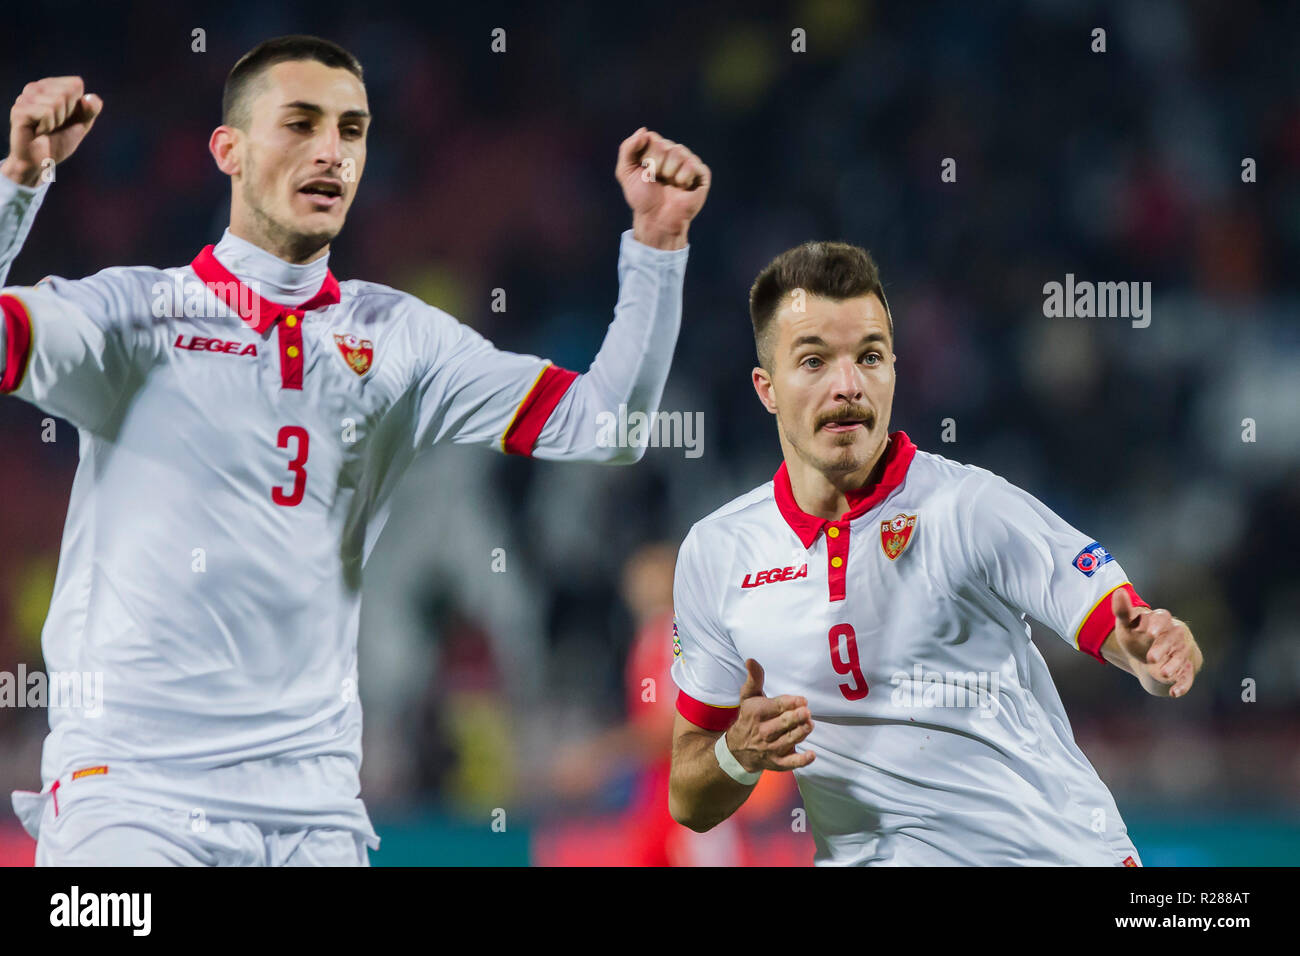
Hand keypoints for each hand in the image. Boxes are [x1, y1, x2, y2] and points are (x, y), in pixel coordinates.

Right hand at [2, 76, 102, 187]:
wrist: (41, 161)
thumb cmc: (59, 141)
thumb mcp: (81, 124)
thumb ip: (90, 110)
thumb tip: (94, 98)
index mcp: (50, 86)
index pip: (76, 84)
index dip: (77, 105)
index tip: (66, 117)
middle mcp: (35, 87)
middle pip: (67, 91)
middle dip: (67, 114)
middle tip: (55, 125)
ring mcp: (25, 97)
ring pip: (57, 101)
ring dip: (57, 122)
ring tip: (45, 128)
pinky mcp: (19, 109)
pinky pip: (47, 112)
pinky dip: (48, 126)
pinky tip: (37, 131)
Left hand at [616, 127, 709, 249]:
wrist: (656, 219)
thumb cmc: (642, 198)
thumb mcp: (625, 172)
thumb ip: (627, 149)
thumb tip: (643, 131)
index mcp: (657, 149)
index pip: (651, 138)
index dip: (645, 157)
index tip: (644, 172)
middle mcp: (674, 152)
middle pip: (664, 145)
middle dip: (656, 166)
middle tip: (658, 180)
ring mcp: (689, 162)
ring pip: (679, 152)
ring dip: (669, 173)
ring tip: (670, 185)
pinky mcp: (701, 173)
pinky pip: (693, 164)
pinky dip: (683, 178)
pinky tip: (682, 187)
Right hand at [724, 658, 814, 771]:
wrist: (738, 750)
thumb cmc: (749, 717)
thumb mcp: (749, 696)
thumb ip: (754, 678)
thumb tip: (751, 660)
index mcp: (756, 713)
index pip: (776, 706)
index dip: (790, 703)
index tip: (802, 700)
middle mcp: (763, 731)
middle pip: (783, 724)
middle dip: (796, 718)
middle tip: (807, 712)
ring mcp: (771, 748)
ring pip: (789, 740)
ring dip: (801, 733)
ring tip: (810, 725)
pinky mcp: (778, 762)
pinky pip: (790, 763)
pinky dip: (802, 760)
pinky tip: (812, 754)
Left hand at [1111, 588, 1201, 697]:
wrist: (1153, 653)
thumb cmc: (1139, 634)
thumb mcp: (1128, 623)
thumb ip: (1123, 611)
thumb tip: (1118, 591)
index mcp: (1162, 620)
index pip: (1162, 617)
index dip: (1157, 624)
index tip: (1149, 632)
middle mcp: (1175, 634)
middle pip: (1174, 638)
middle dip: (1163, 648)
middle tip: (1150, 657)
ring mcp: (1181, 652)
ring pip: (1181, 657)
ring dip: (1174, 666)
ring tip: (1163, 674)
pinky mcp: (1185, 669)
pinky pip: (1187, 677)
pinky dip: (1183, 685)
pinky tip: (1174, 693)